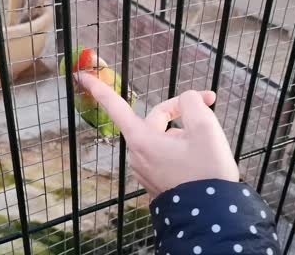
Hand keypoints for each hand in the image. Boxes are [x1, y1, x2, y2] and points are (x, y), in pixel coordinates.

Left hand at [75, 72, 238, 198]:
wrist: (213, 217)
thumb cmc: (207, 171)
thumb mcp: (205, 129)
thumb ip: (191, 103)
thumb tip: (186, 100)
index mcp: (142, 140)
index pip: (116, 106)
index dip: (99, 89)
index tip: (82, 76)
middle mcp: (138, 155)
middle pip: (155, 119)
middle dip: (181, 109)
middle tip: (210, 102)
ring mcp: (145, 170)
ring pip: (163, 137)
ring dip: (183, 130)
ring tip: (208, 139)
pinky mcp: (155, 180)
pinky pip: (164, 154)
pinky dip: (179, 147)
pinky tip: (199, 155)